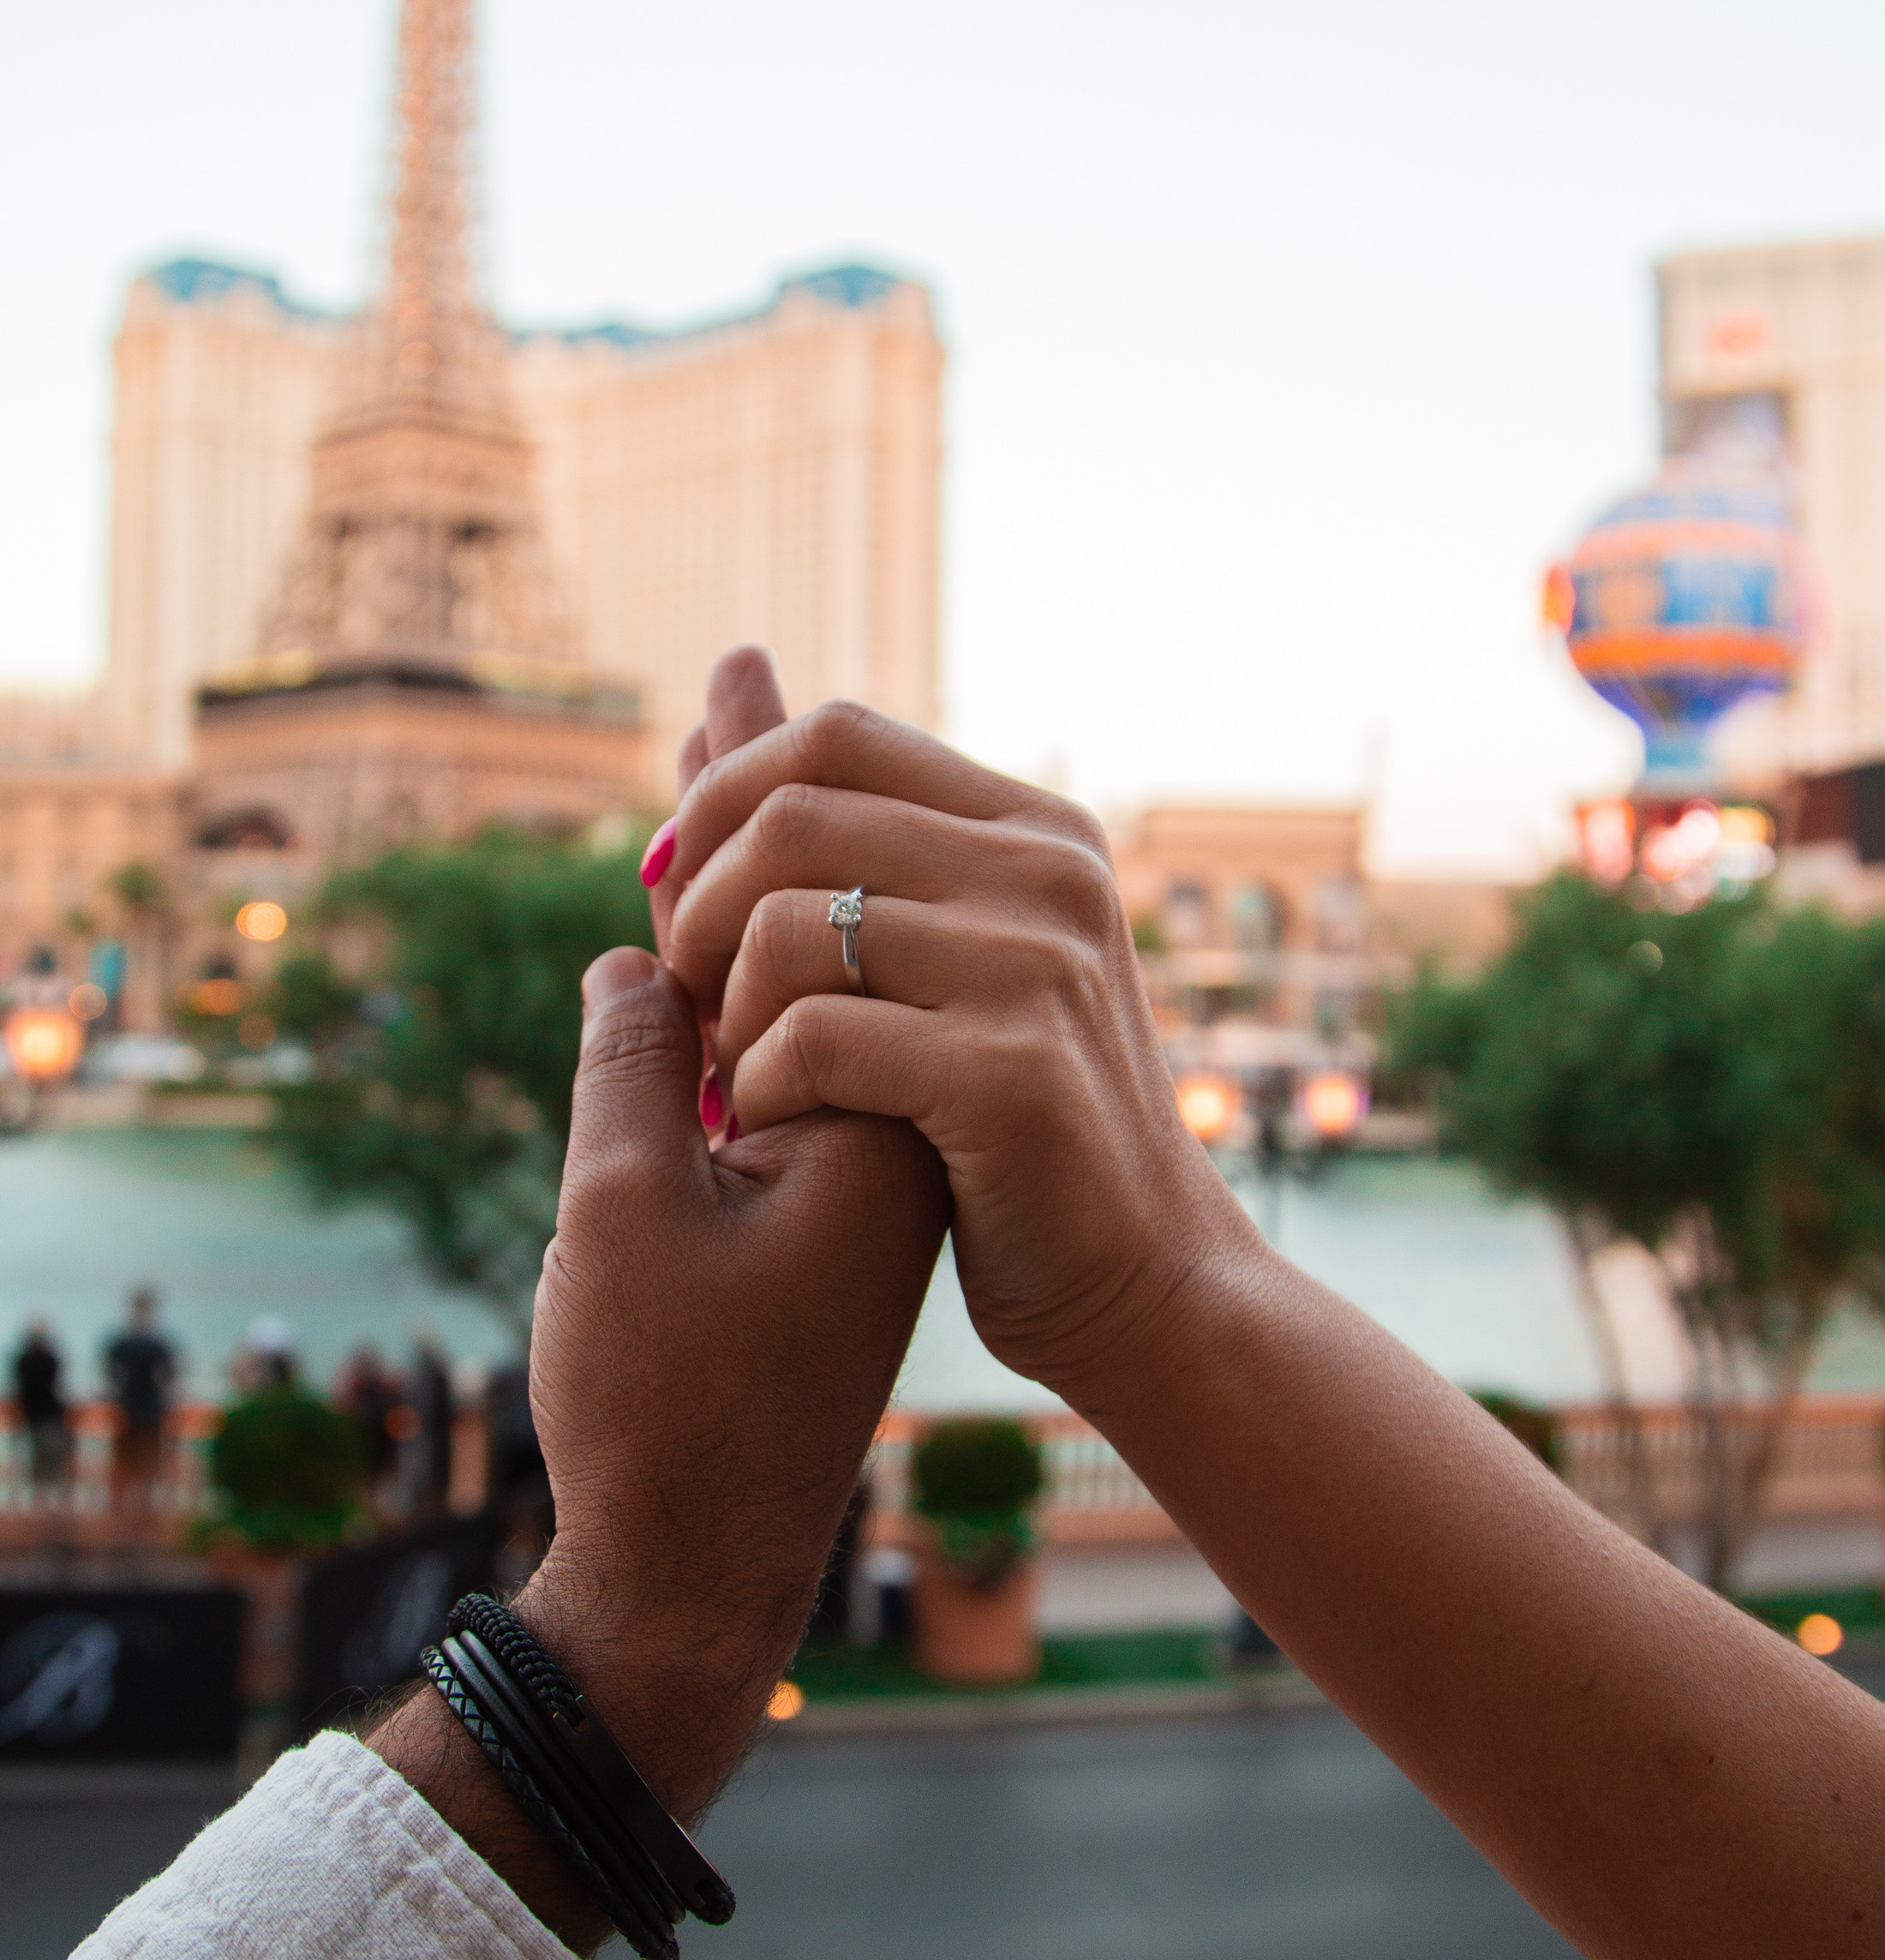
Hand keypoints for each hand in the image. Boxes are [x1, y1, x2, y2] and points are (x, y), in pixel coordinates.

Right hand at [375, 657, 950, 1948]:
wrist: (697, 1584)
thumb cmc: (664, 1413)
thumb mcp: (623, 1213)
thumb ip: (633, 1061)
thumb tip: (645, 958)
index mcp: (871, 1115)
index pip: (816, 916)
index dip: (755, 805)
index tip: (745, 687)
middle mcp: (879, 1130)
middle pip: (819, 931)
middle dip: (756, 827)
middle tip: (736, 693)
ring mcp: (846, 1176)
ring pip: (797, 996)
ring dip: (748, 901)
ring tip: (720, 779)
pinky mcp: (811, 1217)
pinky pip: (780, 1062)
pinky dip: (737, 992)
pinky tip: (701, 942)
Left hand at [660, 701, 1226, 1409]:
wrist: (1144, 1280)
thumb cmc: (1016, 1122)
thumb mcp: (946, 950)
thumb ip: (844, 830)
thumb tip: (730, 678)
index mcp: (1035, 830)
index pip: (834, 736)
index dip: (722, 798)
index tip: (675, 891)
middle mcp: (1049, 875)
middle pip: (791, 816)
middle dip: (700, 908)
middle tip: (694, 1003)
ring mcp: (1039, 968)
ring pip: (787, 928)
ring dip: (725, 1012)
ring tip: (739, 1077)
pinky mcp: (1012, 1074)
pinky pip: (812, 1039)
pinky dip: (762, 1090)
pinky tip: (774, 1130)